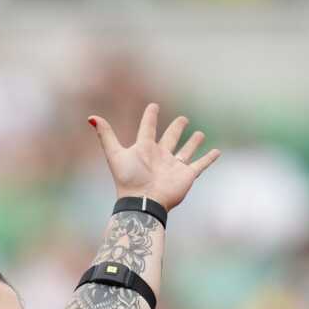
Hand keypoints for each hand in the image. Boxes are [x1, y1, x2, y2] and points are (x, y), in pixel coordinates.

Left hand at [89, 103, 219, 210]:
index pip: (147, 128)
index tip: (153, 106)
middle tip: (183, 119)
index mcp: (144, 149)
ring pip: (185, 151)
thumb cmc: (128, 179)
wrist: (142, 201)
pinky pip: (200, 165)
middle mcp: (160, 156)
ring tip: (199, 134)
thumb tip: (91, 117)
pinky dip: (209, 158)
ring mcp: (173, 166)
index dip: (150, 117)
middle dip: (176, 129)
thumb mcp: (114, 154)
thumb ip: (105, 135)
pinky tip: (217, 152)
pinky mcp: (186, 176)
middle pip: (169, 138)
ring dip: (193, 142)